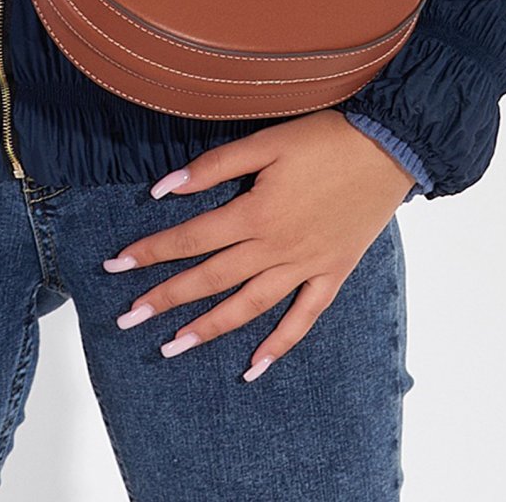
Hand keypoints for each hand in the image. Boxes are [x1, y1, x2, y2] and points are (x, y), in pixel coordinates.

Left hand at [101, 108, 414, 380]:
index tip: (115, 265)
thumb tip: (164, 189)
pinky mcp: (333, 274)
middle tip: (126, 318)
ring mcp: (306, 267)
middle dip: (165, 299)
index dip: (150, 252)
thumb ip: (215, 166)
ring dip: (208, 329)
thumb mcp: (266, 141)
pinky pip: (303, 320)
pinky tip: (253, 368)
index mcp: (256, 212)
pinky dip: (279, 346)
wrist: (390, 147)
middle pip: (210, 279)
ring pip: (249, 307)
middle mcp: (276, 248)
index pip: (190, 239)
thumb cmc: (325, 137)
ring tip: (171, 347)